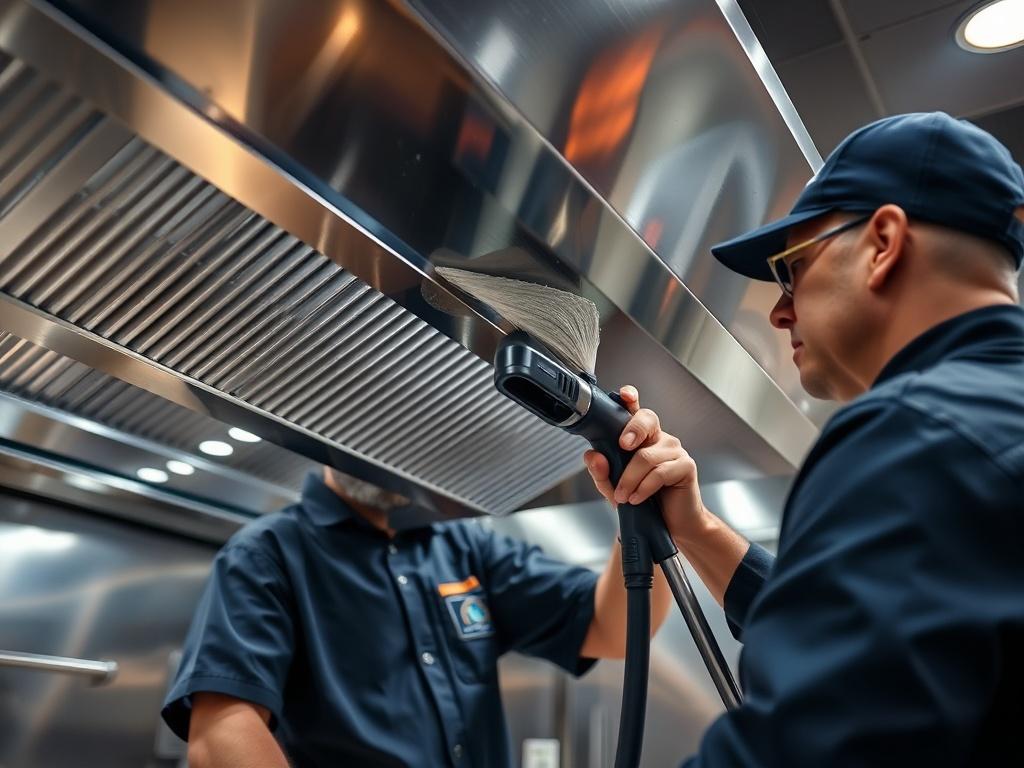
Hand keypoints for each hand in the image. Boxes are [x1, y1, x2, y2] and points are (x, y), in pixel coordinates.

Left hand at [583, 386, 709, 545]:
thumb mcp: (614, 488)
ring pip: (646, 455)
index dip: (630, 398)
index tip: (624, 396)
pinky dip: (644, 488)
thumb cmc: (644, 501)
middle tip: (621, 447)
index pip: (635, 410)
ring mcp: (674, 451)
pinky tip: (637, 499)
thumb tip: (592, 455)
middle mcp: (658, 438)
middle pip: (646, 420)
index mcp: (641, 437)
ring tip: (623, 496)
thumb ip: (601, 472)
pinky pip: (660, 472)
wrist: (670, 526)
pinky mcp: (686, 466)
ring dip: (629, 479)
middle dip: (631, 430)